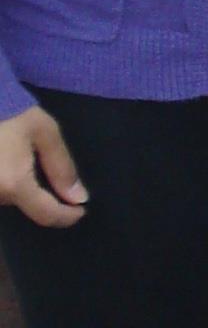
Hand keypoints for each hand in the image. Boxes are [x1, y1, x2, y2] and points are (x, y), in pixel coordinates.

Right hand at [0, 104, 87, 228]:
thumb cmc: (11, 110)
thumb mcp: (43, 132)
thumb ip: (62, 167)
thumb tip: (78, 198)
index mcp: (14, 183)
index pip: (46, 214)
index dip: (66, 217)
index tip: (80, 210)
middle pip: (23, 205)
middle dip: (38, 194)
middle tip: (43, 168)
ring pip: (5, 199)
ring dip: (17, 187)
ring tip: (19, 160)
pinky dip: (4, 182)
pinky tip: (5, 161)